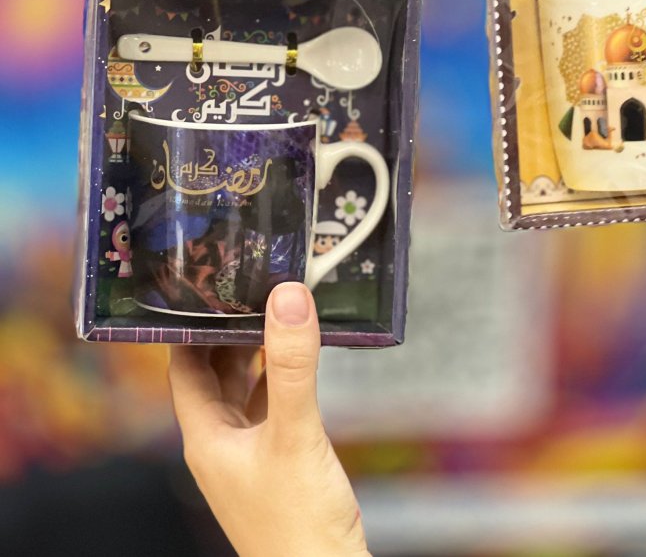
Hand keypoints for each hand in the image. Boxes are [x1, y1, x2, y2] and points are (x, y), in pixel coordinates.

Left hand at [168, 283, 369, 556]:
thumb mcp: (294, 434)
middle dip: (229, 331)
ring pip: (243, 388)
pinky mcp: (277, 460)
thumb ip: (291, 366)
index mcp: (206, 437)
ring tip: (275, 311)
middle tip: (248, 288)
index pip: (183, 367)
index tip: (207, 286)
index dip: (189, 326)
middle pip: (214, 373)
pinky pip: (270, 406)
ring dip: (256, 352)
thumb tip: (287, 299)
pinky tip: (299, 361)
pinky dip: (280, 377)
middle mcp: (221, 442)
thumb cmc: (298, 524)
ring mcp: (248, 452)